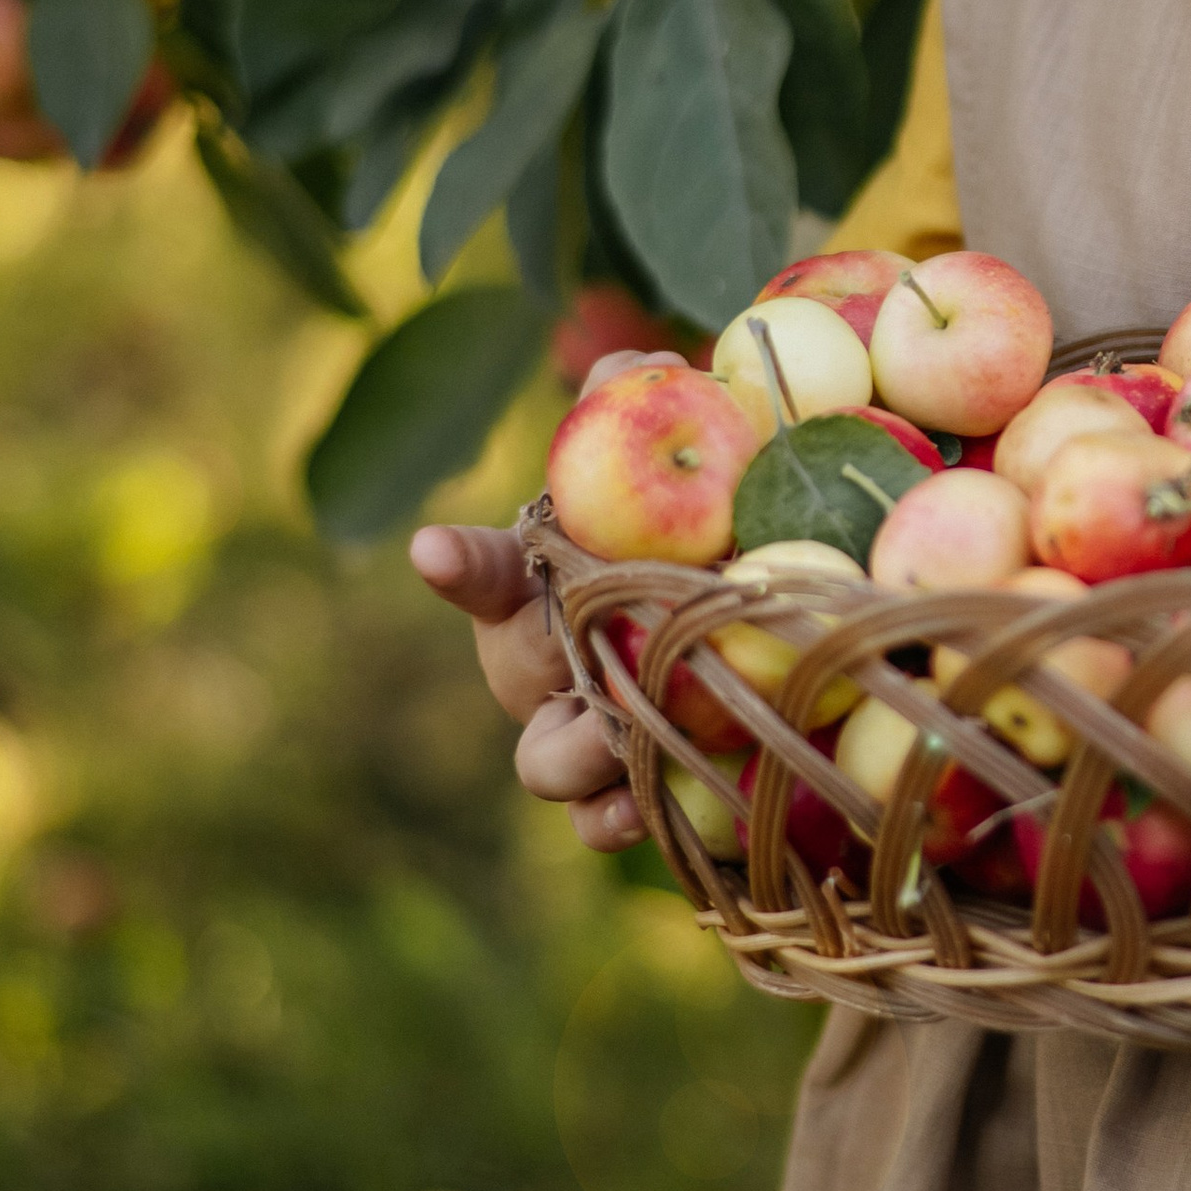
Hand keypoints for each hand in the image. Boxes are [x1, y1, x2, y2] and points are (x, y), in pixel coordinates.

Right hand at [408, 347, 683, 854]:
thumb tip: (645, 366)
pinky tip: (641, 816)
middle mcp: (543, 660)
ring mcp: (576, 733)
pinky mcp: (627, 795)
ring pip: (544, 759)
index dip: (461, 562)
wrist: (756, 629)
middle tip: (582, 650)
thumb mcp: (673, 469)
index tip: (435, 550)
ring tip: (613, 742)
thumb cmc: (688, 540)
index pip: (487, 564)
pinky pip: (600, 824)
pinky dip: (614, 824)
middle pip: (517, 667)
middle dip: (539, 662)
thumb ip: (642, 410)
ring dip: (572, 753)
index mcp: (543, 579)